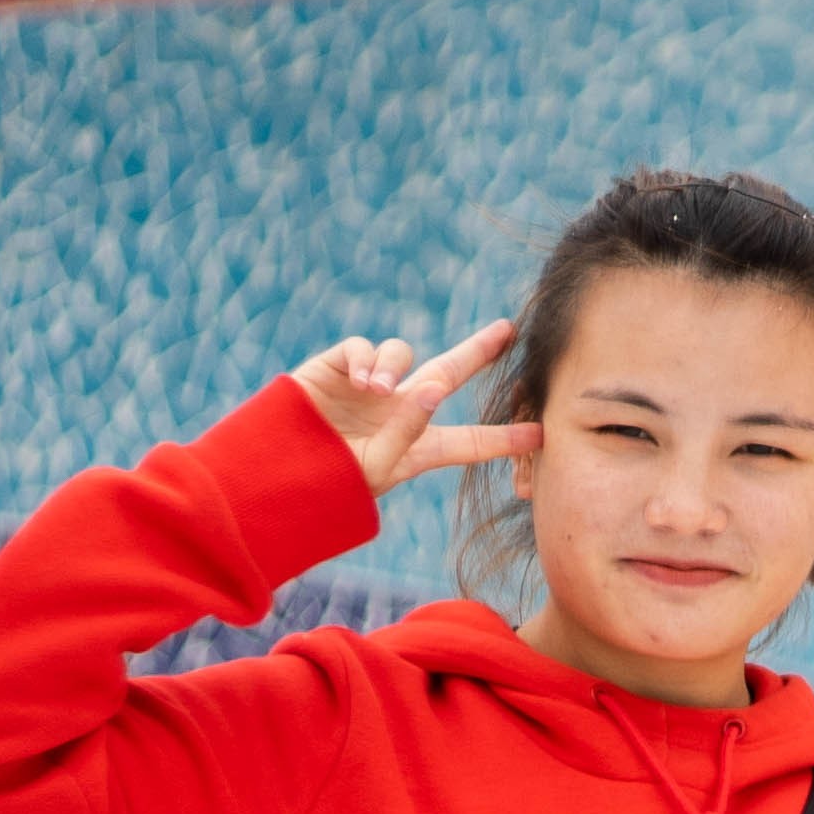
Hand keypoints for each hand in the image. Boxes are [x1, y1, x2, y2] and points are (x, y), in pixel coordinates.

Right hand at [294, 319, 535, 494]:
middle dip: (477, 351)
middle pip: (447, 373)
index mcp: (416, 446)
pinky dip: (366, 358)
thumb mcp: (377, 468)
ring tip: (379, 390)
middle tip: (508, 329)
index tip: (541, 434)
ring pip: (403, 354)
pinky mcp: (336, 368)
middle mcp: (398, 411)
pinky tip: (362, 381)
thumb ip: (410, 430)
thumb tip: (435, 386)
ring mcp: (367, 388)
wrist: (271, 476)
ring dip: (397, 366)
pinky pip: (362, 348)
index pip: (468, 441)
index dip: (503, 439)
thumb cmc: (328, 484)